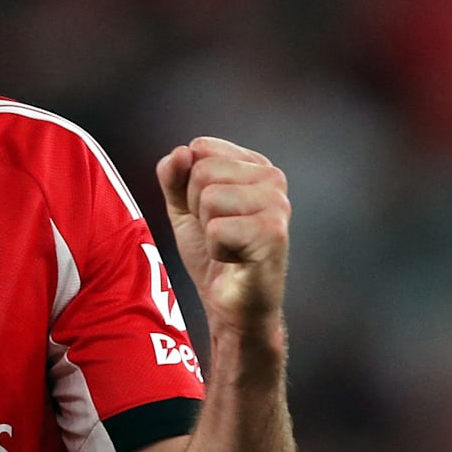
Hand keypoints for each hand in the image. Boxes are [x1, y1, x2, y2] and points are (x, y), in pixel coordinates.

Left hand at [156, 137, 289, 334]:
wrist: (231, 303)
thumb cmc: (214, 253)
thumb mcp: (183, 208)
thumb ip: (174, 176)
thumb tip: (179, 152)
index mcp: (253, 165)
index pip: (199, 148)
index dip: (188, 186)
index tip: (208, 212)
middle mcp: (272, 178)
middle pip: (203, 171)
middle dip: (197, 208)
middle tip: (218, 233)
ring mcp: (277, 203)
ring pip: (209, 197)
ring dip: (208, 230)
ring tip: (228, 245)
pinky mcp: (273, 232)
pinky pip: (217, 228)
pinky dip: (217, 250)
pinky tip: (236, 259)